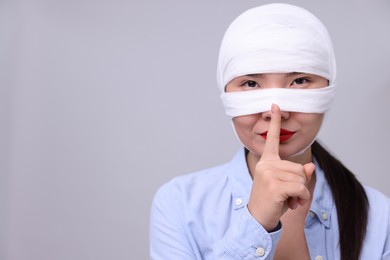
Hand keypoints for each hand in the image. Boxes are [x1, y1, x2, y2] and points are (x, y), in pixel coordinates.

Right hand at [247, 104, 314, 230]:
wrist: (257, 218)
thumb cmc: (271, 201)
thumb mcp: (286, 186)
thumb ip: (298, 175)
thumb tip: (310, 168)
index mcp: (267, 162)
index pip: (273, 139)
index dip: (275, 122)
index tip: (275, 104)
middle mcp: (266, 164)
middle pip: (299, 167)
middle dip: (299, 184)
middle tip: (288, 195)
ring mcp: (268, 173)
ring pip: (301, 178)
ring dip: (300, 193)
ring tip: (288, 200)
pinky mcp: (274, 185)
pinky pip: (300, 188)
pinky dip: (300, 198)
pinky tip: (290, 204)